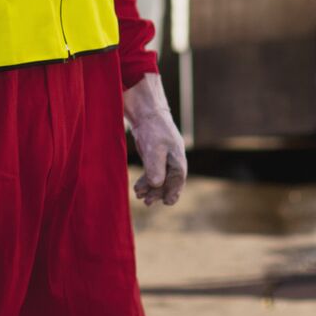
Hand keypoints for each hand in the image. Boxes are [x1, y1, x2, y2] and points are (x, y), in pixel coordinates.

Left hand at [124, 73, 187, 205]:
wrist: (147, 113)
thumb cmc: (154, 128)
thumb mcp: (155, 148)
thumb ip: (156, 167)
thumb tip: (156, 184)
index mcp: (178, 159)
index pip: (178, 180)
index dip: (174, 192)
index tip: (167, 202)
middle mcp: (173, 161)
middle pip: (168, 183)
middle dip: (158, 193)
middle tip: (147, 202)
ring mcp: (164, 160)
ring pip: (159, 180)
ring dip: (150, 190)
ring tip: (139, 196)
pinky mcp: (154, 158)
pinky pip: (152, 174)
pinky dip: (146, 182)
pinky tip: (138, 189)